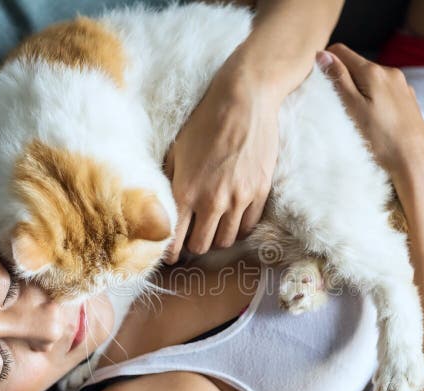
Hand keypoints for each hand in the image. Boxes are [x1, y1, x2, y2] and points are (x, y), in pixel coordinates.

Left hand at [162, 62, 278, 264]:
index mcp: (186, 191)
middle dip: (194, 246)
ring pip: (227, 240)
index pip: (175, 239)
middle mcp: (212, 201)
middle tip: (193, 238)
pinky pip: (248, 225)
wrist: (244, 99)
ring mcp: (239, 198)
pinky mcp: (260, 192)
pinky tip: (232, 218)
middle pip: (202, 246)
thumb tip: (163, 210)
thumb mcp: (176, 151)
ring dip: (217, 238)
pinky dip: (239, 227)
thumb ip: (170, 184)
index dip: (171, 253)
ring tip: (213, 228)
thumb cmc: (205, 122)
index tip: (171, 256)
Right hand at [318, 44, 423, 207]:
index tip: (319, 82)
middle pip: (357, 64)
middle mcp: (391, 72)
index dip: (325, 62)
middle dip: (343, 78)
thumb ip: (338, 79)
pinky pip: (385, 92)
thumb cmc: (381, 139)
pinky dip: (374, 100)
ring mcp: (403, 86)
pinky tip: (374, 121)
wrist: (414, 162)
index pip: (340, 51)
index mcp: (374, 71)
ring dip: (359, 90)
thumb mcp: (352, 109)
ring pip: (371, 79)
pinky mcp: (409, 100)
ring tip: (355, 117)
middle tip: (335, 105)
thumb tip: (322, 54)